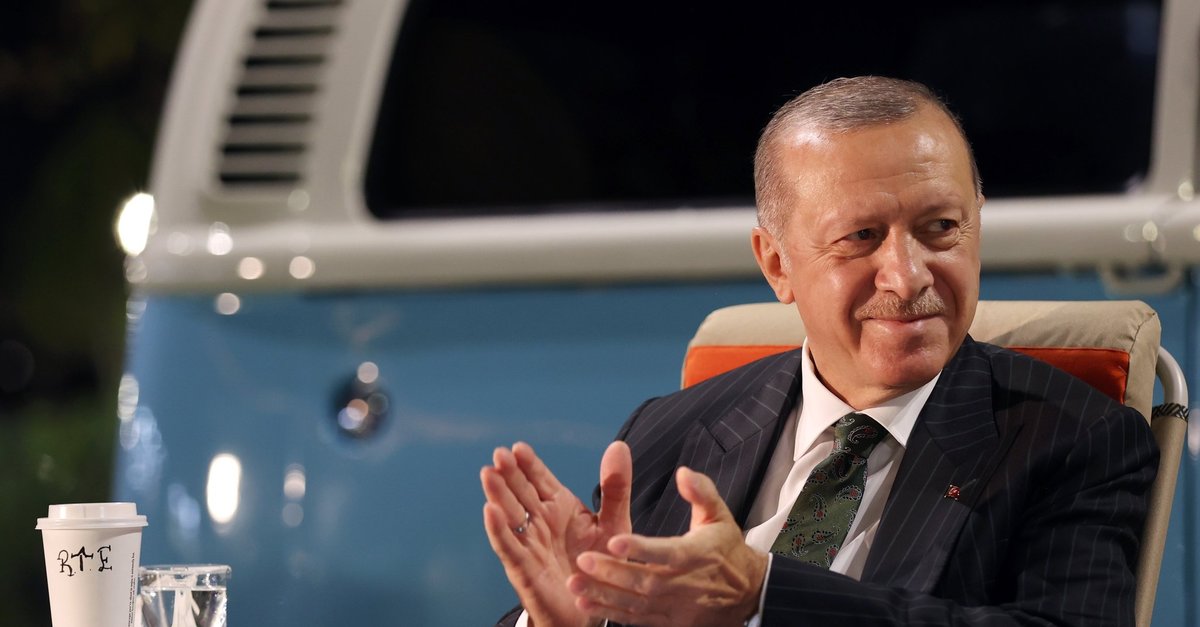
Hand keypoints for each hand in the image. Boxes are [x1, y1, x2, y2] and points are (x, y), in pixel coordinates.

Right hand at [482, 441, 632, 626]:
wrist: (589, 611)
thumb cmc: (600, 566)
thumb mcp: (614, 524)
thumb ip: (615, 488)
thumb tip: (619, 445)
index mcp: (559, 507)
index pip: (540, 479)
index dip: (529, 464)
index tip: (519, 447)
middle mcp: (540, 521)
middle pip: (521, 492)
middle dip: (510, 474)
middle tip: (500, 454)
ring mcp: (529, 543)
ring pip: (510, 514)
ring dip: (498, 495)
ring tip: (489, 474)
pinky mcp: (524, 566)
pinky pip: (509, 546)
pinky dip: (498, 529)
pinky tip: (490, 511)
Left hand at [568, 466, 767, 626]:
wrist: (748, 594)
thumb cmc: (727, 551)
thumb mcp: (720, 516)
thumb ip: (701, 492)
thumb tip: (683, 473)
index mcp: (695, 555)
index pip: (666, 552)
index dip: (640, 549)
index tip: (614, 541)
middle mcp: (684, 584)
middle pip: (644, 581)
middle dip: (612, 572)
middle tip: (583, 560)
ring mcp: (675, 607)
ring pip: (636, 604)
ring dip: (604, 595)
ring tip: (576, 584)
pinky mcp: (669, 623)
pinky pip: (637, 620)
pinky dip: (612, 613)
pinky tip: (587, 603)